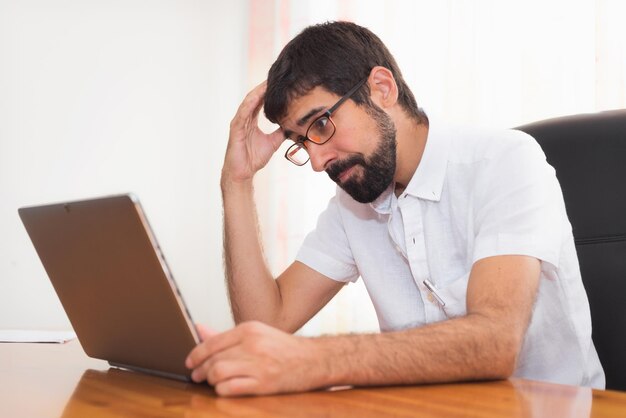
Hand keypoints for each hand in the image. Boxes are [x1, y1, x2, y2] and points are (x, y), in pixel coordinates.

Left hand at [186, 321, 323, 395]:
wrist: (314, 360)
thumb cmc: (283, 348)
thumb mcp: (256, 334)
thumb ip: (226, 335)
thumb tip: (198, 329)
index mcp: (249, 329)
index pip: (212, 342)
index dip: (196, 354)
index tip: (190, 363)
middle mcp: (253, 344)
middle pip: (213, 359)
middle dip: (201, 370)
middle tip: (198, 376)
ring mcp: (259, 363)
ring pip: (218, 373)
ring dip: (211, 380)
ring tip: (213, 382)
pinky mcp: (264, 383)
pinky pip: (230, 388)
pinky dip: (222, 390)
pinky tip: (225, 389)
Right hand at [222, 81, 284, 183]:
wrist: (243, 173)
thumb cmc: (253, 158)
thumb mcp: (273, 142)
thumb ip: (281, 132)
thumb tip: (293, 126)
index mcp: (251, 120)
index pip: (260, 101)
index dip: (269, 92)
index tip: (280, 83)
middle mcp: (244, 118)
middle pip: (254, 98)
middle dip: (264, 87)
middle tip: (275, 76)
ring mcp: (239, 122)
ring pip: (248, 103)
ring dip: (257, 92)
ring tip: (267, 82)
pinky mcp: (235, 129)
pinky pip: (242, 114)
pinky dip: (249, 105)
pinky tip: (255, 97)